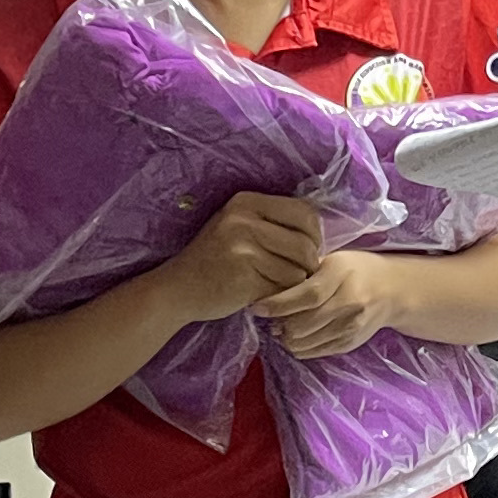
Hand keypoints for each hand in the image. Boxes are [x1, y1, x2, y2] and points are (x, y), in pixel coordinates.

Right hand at [154, 193, 325, 322]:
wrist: (176, 288)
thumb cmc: (214, 258)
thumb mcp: (238, 226)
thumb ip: (273, 222)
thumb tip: (321, 232)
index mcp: (247, 201)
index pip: (304, 212)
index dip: (314, 234)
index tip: (308, 250)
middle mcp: (244, 220)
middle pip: (305, 243)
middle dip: (309, 263)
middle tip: (298, 274)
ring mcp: (243, 248)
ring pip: (298, 269)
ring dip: (295, 282)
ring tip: (279, 284)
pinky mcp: (243, 277)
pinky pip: (283, 289)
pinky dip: (281, 296)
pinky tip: (267, 295)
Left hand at [252, 250, 406, 359]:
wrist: (392, 291)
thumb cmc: (356, 270)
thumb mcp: (332, 260)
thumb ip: (304, 272)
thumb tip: (268, 287)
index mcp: (341, 275)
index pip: (306, 296)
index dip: (278, 305)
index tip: (257, 308)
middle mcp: (349, 302)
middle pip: (303, 324)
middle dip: (280, 325)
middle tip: (270, 319)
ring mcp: (351, 326)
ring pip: (305, 342)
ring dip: (287, 338)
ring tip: (282, 327)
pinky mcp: (349, 343)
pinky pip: (314, 352)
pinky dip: (299, 346)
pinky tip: (297, 335)